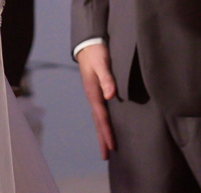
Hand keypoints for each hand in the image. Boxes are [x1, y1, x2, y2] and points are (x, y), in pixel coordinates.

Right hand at [76, 42, 115, 159]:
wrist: (88, 44)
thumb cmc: (97, 53)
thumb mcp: (102, 63)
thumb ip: (107, 78)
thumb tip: (110, 95)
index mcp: (94, 93)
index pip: (102, 117)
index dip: (107, 132)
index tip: (112, 146)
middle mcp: (93, 97)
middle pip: (98, 122)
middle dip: (102, 139)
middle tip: (106, 156)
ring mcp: (95, 95)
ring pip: (99, 118)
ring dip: (102, 133)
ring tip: (107, 146)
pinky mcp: (98, 91)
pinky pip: (101, 112)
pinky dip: (103, 122)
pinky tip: (107, 126)